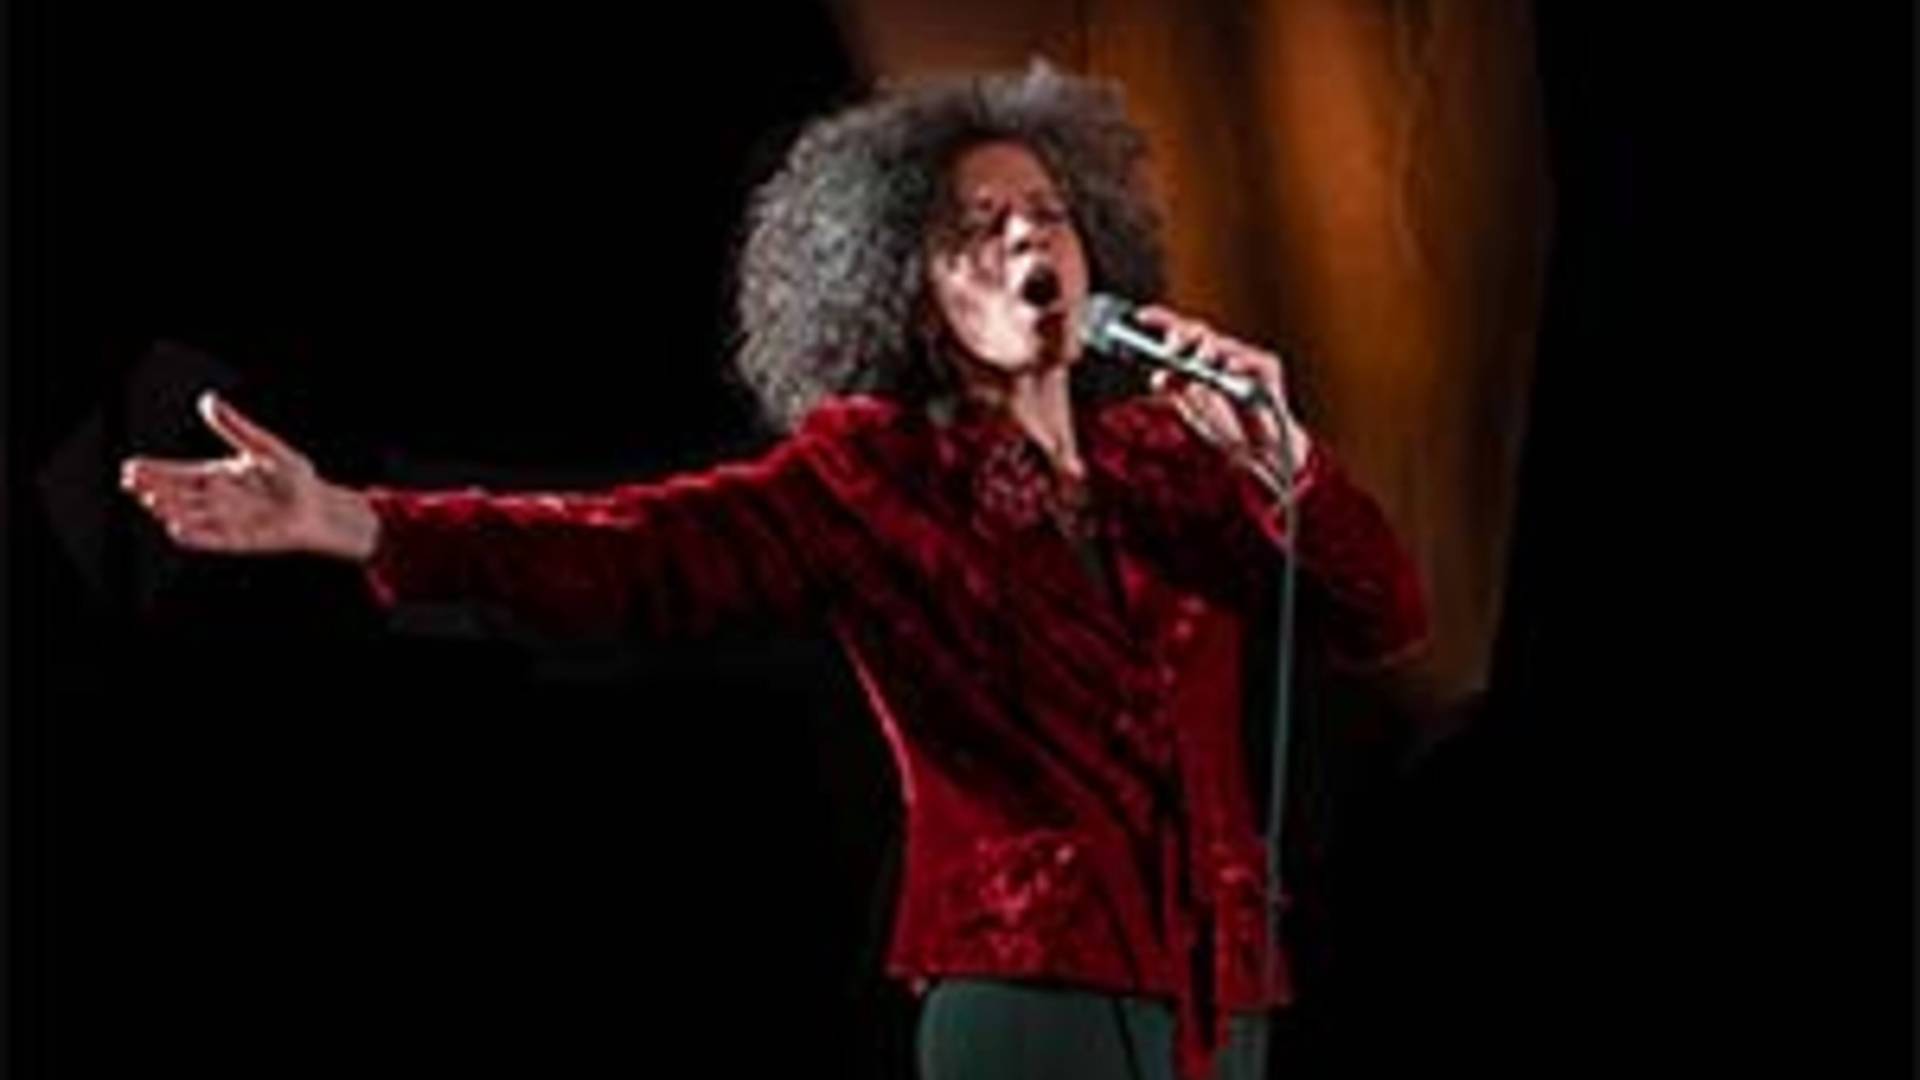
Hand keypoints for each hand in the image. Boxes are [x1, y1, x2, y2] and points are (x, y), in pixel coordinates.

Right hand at [119, 390, 378, 560]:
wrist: (321, 507)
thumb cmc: (295, 478)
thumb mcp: (263, 447)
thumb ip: (235, 427)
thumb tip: (208, 400)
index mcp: (218, 476)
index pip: (179, 473)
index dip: (155, 471)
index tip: (131, 467)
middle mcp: (217, 500)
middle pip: (177, 495)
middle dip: (154, 490)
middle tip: (133, 483)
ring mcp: (226, 521)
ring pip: (189, 517)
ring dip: (169, 510)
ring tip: (153, 501)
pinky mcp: (239, 540)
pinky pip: (211, 540)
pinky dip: (194, 536)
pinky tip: (176, 529)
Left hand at [1133, 305, 1310, 476]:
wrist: (1257, 450)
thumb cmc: (1225, 424)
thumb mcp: (1192, 408)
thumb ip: (1177, 389)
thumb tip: (1159, 376)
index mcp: (1199, 358)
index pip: (1180, 333)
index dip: (1161, 321)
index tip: (1141, 317)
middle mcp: (1221, 353)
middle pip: (1200, 334)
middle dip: (1183, 336)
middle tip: (1169, 349)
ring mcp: (1244, 359)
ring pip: (1224, 344)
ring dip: (1209, 349)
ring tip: (1197, 359)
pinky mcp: (1268, 369)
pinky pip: (1254, 361)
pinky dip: (1241, 363)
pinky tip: (1230, 367)